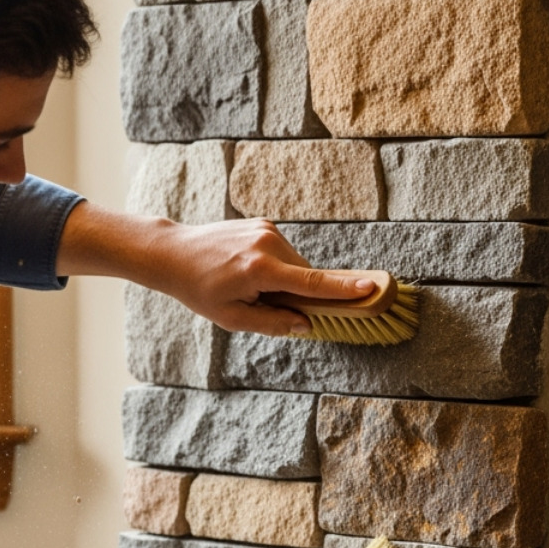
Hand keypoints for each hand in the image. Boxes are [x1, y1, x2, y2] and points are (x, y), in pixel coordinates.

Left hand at [56, 204, 374, 336]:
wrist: (173, 253)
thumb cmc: (200, 290)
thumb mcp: (233, 318)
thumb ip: (274, 323)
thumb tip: (306, 324)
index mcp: (260, 270)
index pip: (312, 284)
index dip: (345, 289)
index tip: (374, 287)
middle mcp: (268, 244)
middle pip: (306, 276)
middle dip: (299, 294)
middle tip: (264, 303)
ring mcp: (267, 230)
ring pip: (296, 265)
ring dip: (287, 280)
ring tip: (249, 284)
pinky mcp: (264, 223)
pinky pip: (285, 253)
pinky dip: (278, 266)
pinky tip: (248, 270)